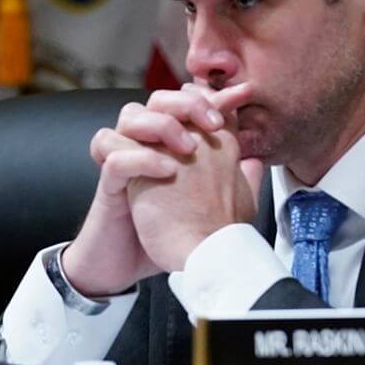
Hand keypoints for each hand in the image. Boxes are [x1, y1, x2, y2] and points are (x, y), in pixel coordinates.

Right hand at [61, 85, 254, 295]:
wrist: (133, 269)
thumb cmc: (169, 237)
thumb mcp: (211, 205)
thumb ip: (231, 181)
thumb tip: (255, 160)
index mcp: (168, 147)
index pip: (186, 104)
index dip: (212, 95)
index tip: (243, 94)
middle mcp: (145, 148)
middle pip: (155, 100)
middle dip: (185, 103)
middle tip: (212, 123)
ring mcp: (125, 164)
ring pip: (128, 116)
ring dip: (160, 124)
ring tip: (187, 148)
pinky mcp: (109, 186)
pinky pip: (114, 156)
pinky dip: (140, 157)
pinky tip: (167, 171)